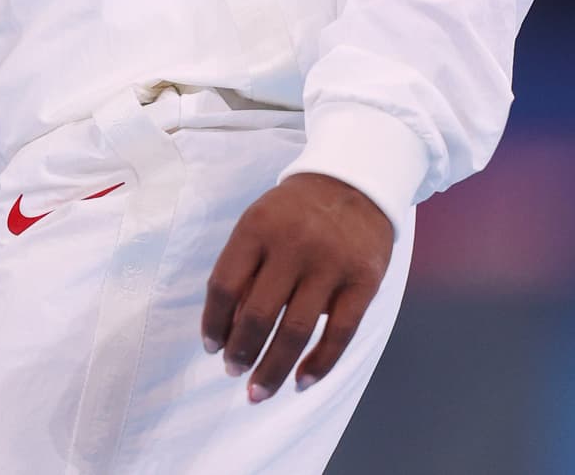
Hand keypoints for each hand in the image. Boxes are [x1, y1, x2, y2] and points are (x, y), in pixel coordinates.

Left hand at [200, 172, 392, 401]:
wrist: (354, 181)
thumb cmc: (296, 210)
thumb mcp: (260, 223)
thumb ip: (244, 269)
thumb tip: (230, 331)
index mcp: (257, 226)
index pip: (224, 284)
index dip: (213, 322)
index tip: (211, 347)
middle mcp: (293, 244)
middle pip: (258, 313)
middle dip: (241, 352)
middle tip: (233, 372)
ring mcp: (330, 264)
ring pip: (296, 331)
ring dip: (273, 369)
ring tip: (257, 391)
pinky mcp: (363, 282)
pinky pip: (339, 334)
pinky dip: (319, 365)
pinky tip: (301, 382)